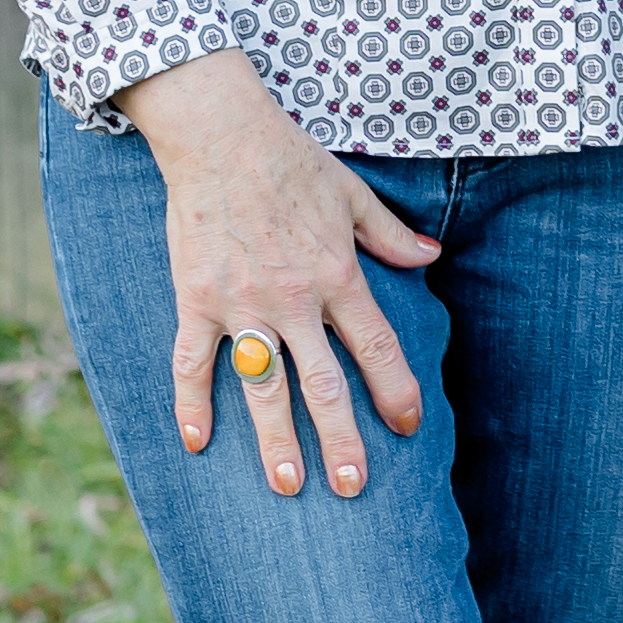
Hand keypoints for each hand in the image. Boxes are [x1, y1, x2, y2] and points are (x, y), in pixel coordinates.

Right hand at [115, 52, 439, 495]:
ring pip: (263, 386)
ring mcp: (242, 303)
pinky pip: (192, 362)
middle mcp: (294, 298)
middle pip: (323, 383)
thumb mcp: (353, 195)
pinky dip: (191, 404)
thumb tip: (431, 257)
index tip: (408, 427)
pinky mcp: (197, 299)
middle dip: (341, 439)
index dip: (396, 391)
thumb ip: (391, 236)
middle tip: (353, 487)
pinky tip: (197, 444)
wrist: (222, 134)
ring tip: (287, 485)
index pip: (376, 347)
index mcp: (337, 275)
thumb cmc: (291, 160)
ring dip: (275, 439)